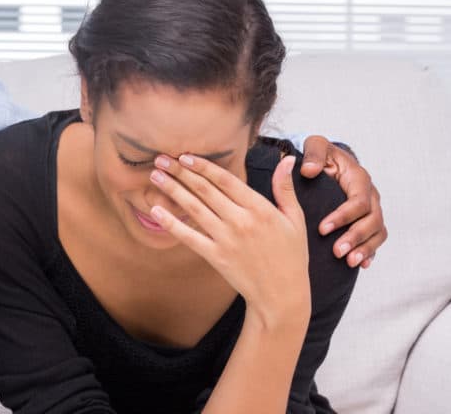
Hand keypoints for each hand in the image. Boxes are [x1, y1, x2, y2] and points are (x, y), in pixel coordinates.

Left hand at [148, 154, 310, 328]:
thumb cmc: (290, 255)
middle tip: (161, 159)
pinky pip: (189, 237)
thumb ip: (285, 189)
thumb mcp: (295, 220)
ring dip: (172, 190)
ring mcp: (226, 239)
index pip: (226, 180)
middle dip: (180, 172)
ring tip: (155, 176)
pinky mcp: (216, 257)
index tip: (185, 155)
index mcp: (260, 209)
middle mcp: (241, 221)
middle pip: (205, 190)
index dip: (203, 166)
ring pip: (194, 208)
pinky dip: (171, 223)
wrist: (282, 295)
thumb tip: (287, 160)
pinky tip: (155, 211)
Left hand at [300, 135, 386, 268]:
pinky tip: (362, 265)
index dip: (343, 216)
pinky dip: (370, 252)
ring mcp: (372, 209)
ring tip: (349, 262)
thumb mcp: (316, 145)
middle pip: (372, 220)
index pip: (358, 201)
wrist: (327, 162)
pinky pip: (376, 239)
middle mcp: (370, 195)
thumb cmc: (320, 154)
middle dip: (356, 237)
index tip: (322, 228)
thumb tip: (309, 171)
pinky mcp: (368, 221)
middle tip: (337, 251)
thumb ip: (314, 153)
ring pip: (378, 232)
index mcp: (359, 178)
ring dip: (365, 248)